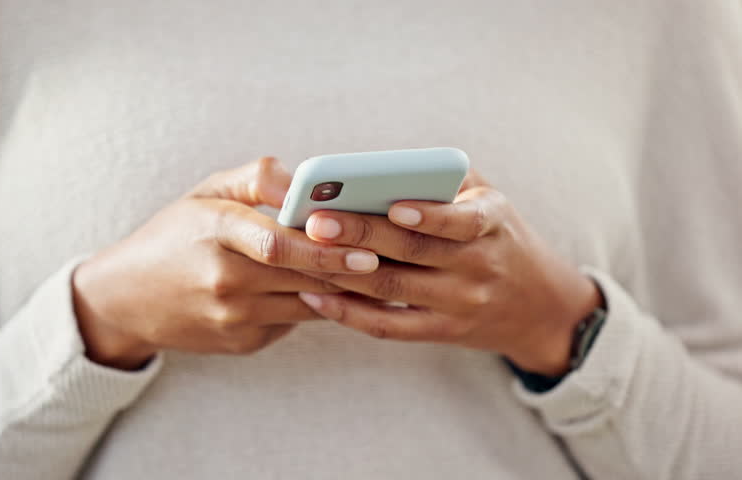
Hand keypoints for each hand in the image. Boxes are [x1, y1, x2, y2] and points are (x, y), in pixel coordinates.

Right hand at [72, 157, 379, 369]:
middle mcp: (223, 280)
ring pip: (306, 304)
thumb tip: (306, 182)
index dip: (325, 247)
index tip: (366, 245)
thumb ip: (257, 180)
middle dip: (350, 269)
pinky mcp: (242, 342)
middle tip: (392, 259)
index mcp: (213, 233)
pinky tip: (339, 291)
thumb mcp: (205, 194)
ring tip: (379, 272)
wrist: (126, 300)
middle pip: (301, 276)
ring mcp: (232, 317)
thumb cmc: (174, 237)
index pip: (277, 242)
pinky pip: (293, 321)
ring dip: (344, 290)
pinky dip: (317, 304)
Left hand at [296, 170, 601, 375]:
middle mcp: (479, 266)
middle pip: (412, 252)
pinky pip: (388, 327)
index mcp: (493, 224)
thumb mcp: (489, 199)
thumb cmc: (498, 236)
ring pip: (392, 289)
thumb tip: (374, 167)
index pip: (463, 221)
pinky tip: (315, 295)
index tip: (391, 204)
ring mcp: (460, 305)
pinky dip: (349, 313)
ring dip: (342, 272)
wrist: (539, 306)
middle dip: (360, 235)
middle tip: (316, 222)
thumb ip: (444, 180)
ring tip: (304, 252)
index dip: (428, 215)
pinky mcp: (441, 332)